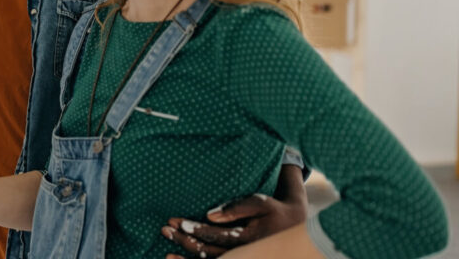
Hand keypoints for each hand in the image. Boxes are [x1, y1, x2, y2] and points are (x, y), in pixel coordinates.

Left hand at [162, 192, 307, 258]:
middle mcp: (243, 254)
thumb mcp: (260, 203)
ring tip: (166, 255)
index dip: (193, 228)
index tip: (175, 221)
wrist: (294, 228)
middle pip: (207, 252)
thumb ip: (236, 208)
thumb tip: (210, 214)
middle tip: (165, 229)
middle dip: (184, 241)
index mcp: (246, 239)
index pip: (214, 235)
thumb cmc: (273, 211)